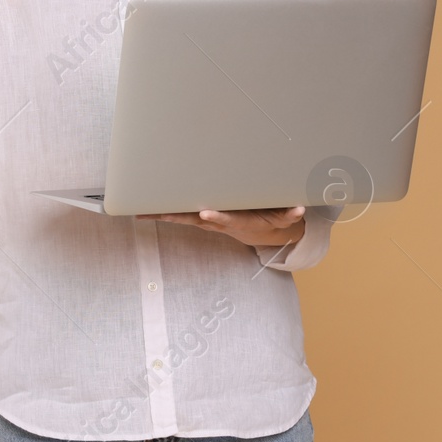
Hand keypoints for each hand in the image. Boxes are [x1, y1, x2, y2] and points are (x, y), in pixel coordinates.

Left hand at [136, 206, 306, 248]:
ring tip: (141, 211)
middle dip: (176, 216)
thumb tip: (300, 209)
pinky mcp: (199, 216)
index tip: (206, 213)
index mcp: (236, 221)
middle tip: (158, 213)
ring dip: (162, 215)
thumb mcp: (282, 218)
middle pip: (194, 219)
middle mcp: (217, 221)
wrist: (257, 232)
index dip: (217, 216)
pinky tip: (141, 211)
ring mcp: (206, 220)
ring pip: (181, 217)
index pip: (226, 219)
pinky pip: (178, 213)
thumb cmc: (268, 219)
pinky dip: (161, 212)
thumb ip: (290, 214)